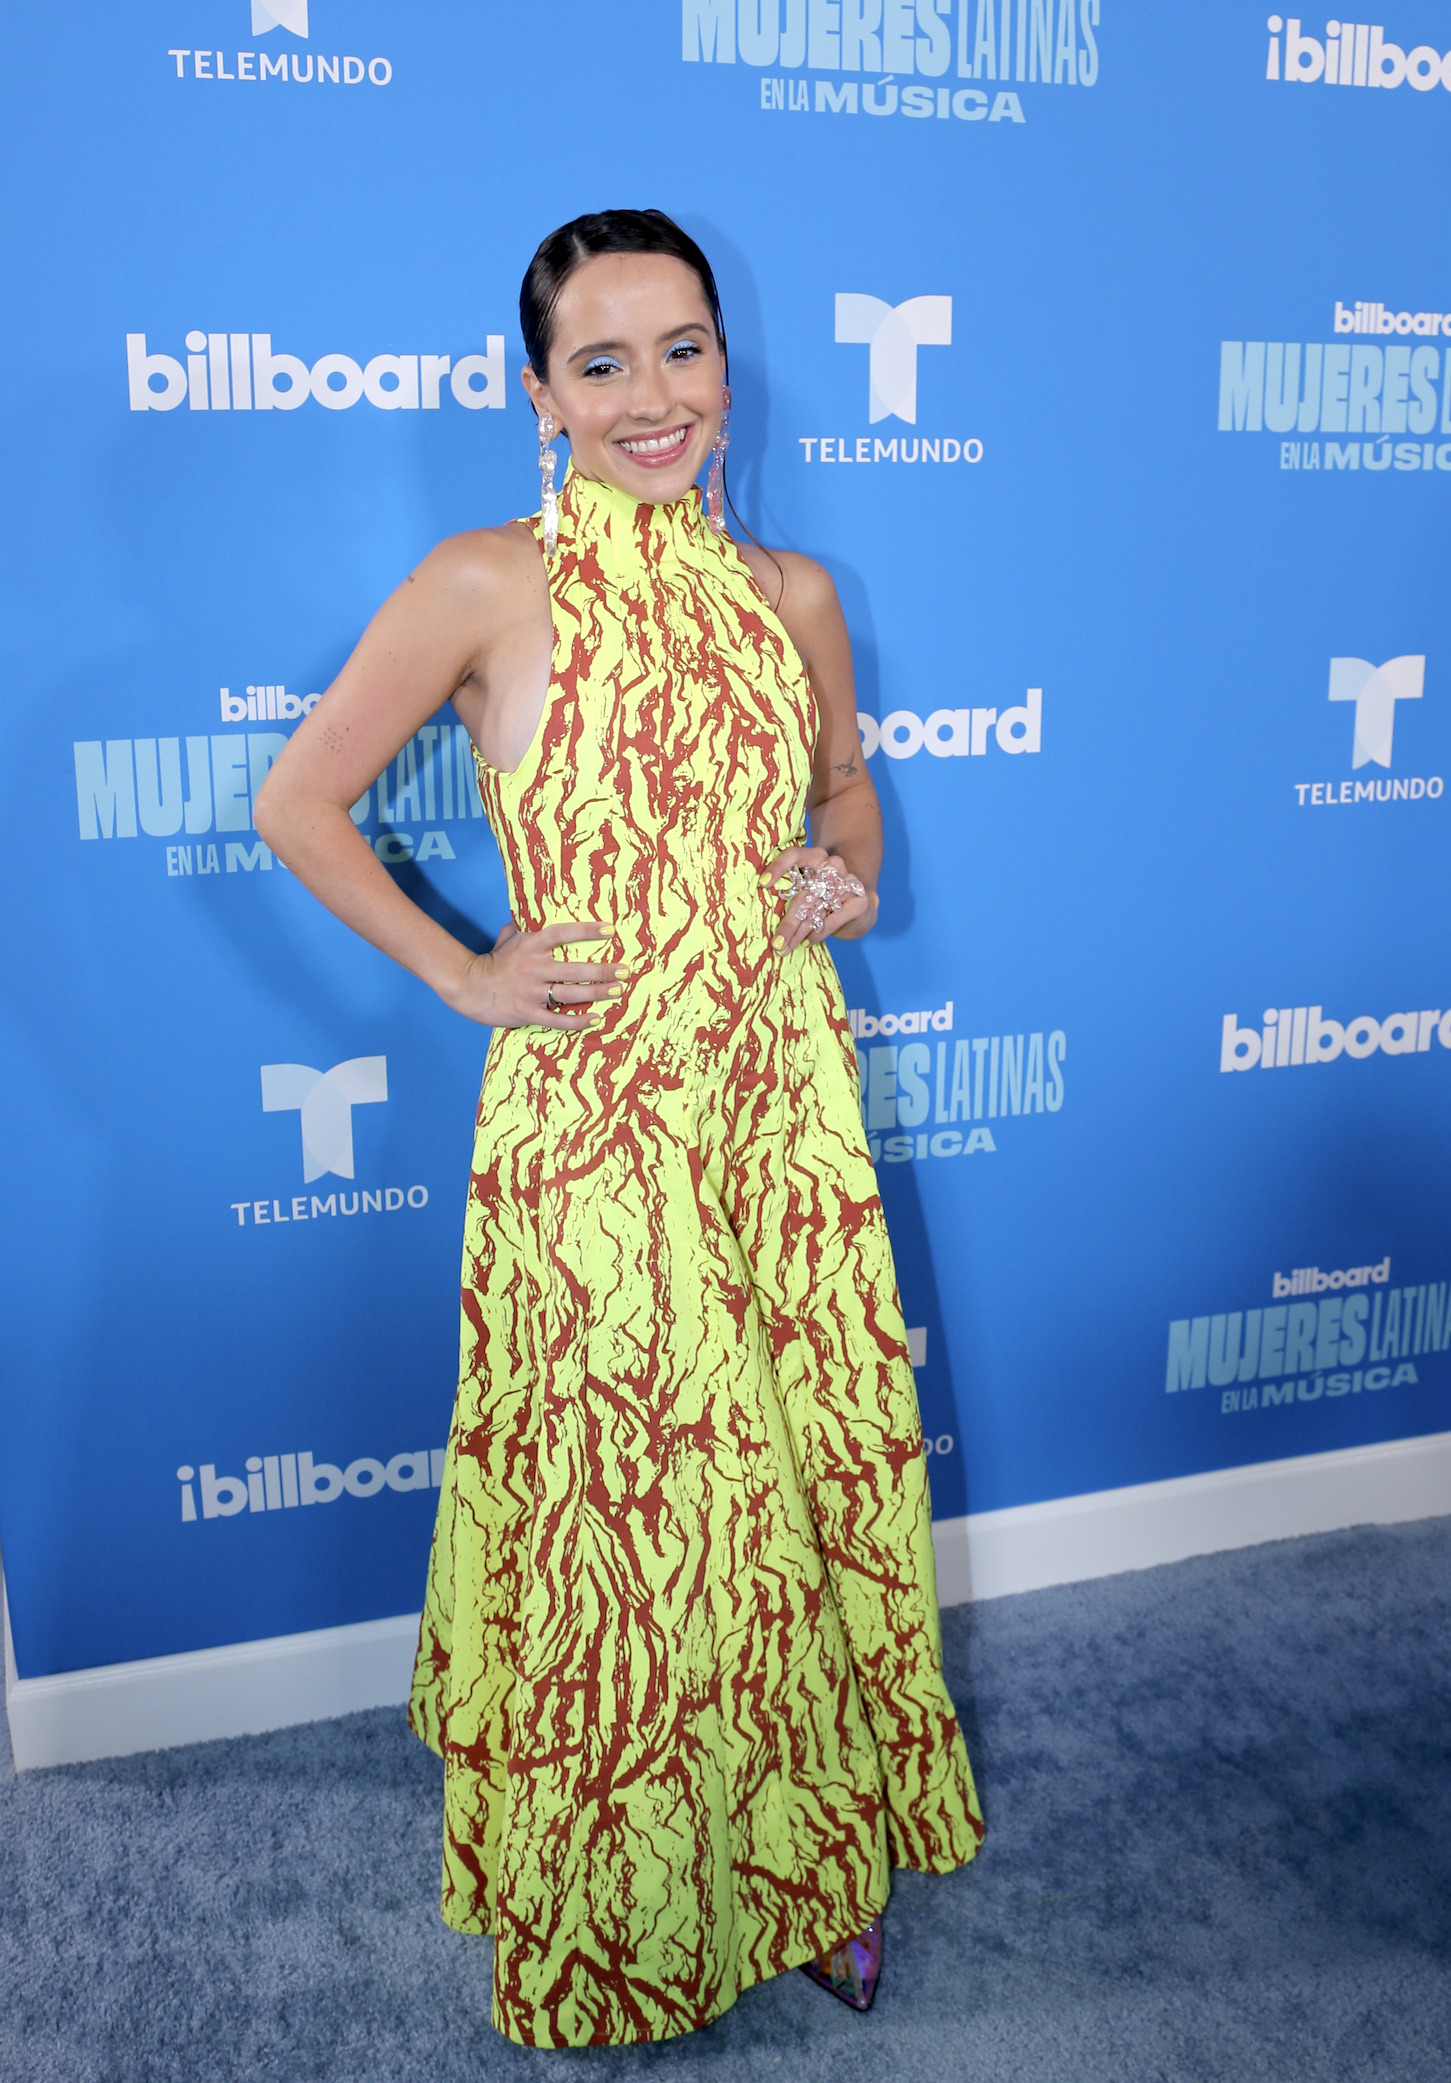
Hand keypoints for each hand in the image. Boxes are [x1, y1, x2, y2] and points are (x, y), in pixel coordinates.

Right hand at [446, 921, 621, 1028]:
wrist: (469, 987)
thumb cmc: (493, 961)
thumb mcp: (507, 938)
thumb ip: (522, 926)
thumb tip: (529, 911)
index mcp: (531, 945)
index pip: (563, 934)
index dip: (587, 931)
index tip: (610, 929)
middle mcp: (534, 967)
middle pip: (575, 969)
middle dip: (603, 970)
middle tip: (625, 970)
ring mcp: (531, 991)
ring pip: (571, 994)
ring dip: (597, 993)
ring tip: (617, 991)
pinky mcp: (528, 1013)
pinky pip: (557, 1019)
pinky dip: (577, 1021)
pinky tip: (595, 1019)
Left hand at [763, 846, 875, 950]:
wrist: (861, 905)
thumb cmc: (825, 898)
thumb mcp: (808, 889)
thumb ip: (791, 891)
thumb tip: (761, 909)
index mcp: (814, 857)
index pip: (794, 855)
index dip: (778, 867)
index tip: (763, 884)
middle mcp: (832, 865)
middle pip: (804, 894)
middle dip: (788, 923)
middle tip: (776, 942)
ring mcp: (848, 881)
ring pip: (817, 910)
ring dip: (799, 933)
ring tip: (786, 947)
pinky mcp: (860, 899)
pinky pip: (833, 919)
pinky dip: (818, 934)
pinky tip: (806, 943)